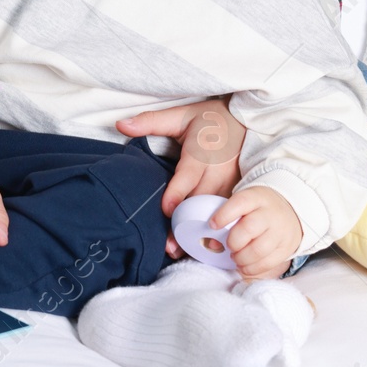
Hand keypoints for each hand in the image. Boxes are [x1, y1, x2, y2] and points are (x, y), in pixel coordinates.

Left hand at [116, 96, 246, 257]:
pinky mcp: (238, 192)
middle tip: (168, 246)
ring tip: (180, 251)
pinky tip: (201, 245)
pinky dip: (213, 230)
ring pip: (214, 212)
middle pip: (199, 202)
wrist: (246, 120)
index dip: (177, 194)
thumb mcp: (180, 115)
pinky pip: (226, 215)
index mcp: (201, 153)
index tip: (166, 210)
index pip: (187, 176)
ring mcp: (230, 183)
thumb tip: (121, 125)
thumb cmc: (209, 119)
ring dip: (198, 232)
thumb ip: (150, 121)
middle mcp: (217, 171)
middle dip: (184, 223)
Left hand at [209, 186, 302, 280]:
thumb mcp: (246, 202)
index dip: (224, 215)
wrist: (290, 210)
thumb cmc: (258, 208)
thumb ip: (228, 215)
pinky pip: (268, 263)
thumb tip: (208, 242)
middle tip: (228, 246)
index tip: (212, 225)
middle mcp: (270, 213)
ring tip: (236, 258)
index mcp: (257, 197)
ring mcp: (280, 231)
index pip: (240, 203)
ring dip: (241, 258)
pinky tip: (245, 267)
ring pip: (258, 249)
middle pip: (249, 228)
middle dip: (233, 242)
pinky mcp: (286, 248)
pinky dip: (252, 269)